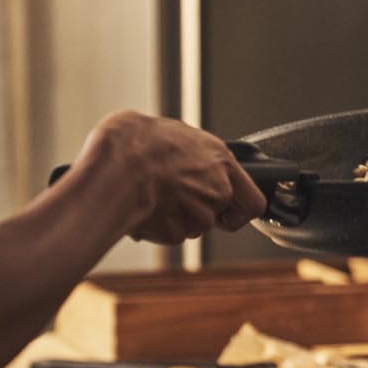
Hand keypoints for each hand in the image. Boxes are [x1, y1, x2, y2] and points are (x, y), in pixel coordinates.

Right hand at [80, 111, 266, 243]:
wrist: (113, 167)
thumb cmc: (136, 142)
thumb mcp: (171, 133)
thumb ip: (190, 153)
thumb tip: (183, 156)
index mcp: (220, 160)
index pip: (253, 201)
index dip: (239, 211)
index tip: (229, 212)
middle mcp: (216, 189)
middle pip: (217, 214)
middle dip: (198, 212)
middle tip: (175, 198)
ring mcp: (198, 214)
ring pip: (193, 226)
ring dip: (175, 218)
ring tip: (150, 195)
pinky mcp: (176, 233)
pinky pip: (170, 234)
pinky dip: (156, 227)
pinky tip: (140, 207)